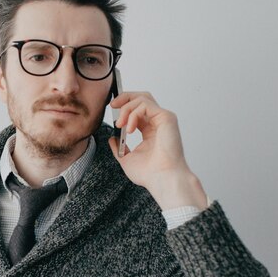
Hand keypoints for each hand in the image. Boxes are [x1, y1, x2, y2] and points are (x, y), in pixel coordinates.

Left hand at [108, 92, 207, 210]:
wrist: (161, 179)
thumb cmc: (149, 174)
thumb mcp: (126, 159)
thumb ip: (119, 147)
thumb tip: (112, 139)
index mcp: (149, 130)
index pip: (137, 109)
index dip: (123, 105)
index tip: (111, 109)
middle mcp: (157, 122)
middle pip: (141, 97)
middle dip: (124, 97)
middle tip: (112, 105)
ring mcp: (163, 119)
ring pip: (142, 98)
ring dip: (126, 108)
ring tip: (120, 124)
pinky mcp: (166, 118)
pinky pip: (145, 105)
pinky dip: (133, 113)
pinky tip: (129, 129)